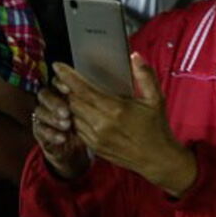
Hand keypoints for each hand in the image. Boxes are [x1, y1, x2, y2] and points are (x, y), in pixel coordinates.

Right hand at [32, 82, 90, 179]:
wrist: (81, 151)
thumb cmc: (89, 127)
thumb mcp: (93, 112)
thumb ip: (87, 97)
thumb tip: (88, 85)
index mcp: (62, 91)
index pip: (56, 81)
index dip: (59, 83)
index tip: (67, 89)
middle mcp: (51, 101)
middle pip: (44, 95)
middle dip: (55, 102)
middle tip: (66, 112)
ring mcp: (44, 117)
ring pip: (40, 112)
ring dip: (52, 118)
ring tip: (67, 125)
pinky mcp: (40, 132)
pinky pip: (39, 130)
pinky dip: (50, 134)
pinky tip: (62, 138)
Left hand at [54, 54, 196, 195]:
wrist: (157, 160)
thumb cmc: (156, 128)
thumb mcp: (156, 99)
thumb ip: (145, 75)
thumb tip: (135, 56)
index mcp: (115, 110)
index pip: (83, 90)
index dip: (68, 77)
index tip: (58, 66)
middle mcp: (102, 125)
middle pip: (72, 101)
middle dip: (66, 88)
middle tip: (64, 77)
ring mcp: (96, 138)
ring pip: (72, 115)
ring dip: (69, 103)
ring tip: (71, 92)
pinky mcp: (94, 147)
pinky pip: (77, 128)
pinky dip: (76, 117)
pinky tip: (81, 110)